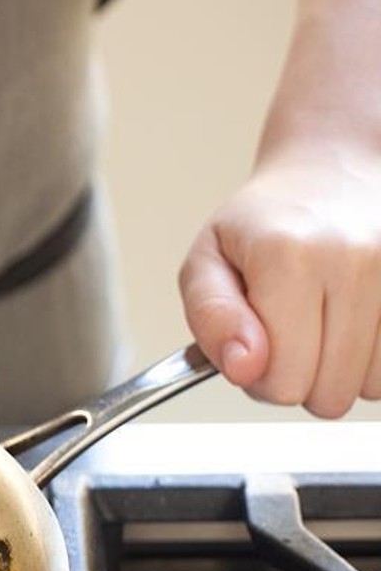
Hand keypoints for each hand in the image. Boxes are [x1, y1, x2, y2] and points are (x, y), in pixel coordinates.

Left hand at [178, 142, 380, 417]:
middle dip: (301, 380)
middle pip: (329, 395)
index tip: (257, 347)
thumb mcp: (206, 264)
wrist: (332, 175)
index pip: (282, 383)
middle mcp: (354, 259)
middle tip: (290, 337)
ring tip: (324, 326)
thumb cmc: (262, 227)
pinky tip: (356, 328)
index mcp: (287, 256)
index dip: (260, 379)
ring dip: (342, 373)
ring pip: (371, 388)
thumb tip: (243, 368)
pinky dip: (374, 362)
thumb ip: (212, 320)